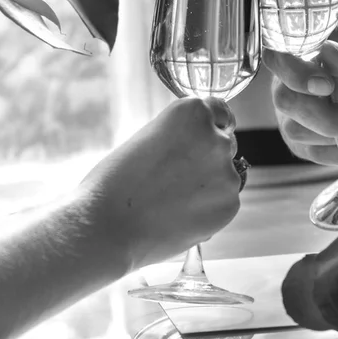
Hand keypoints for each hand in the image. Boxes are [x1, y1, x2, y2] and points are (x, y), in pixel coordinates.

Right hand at [78, 97, 240, 269]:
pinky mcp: (230, 204)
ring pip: (226, 175)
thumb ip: (181, 135)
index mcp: (194, 112)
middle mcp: (217, 137)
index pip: (220, 112)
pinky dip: (208, 208)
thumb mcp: (149, 137)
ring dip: (209, 184)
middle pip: (225, 144)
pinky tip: (179, 215)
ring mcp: (227, 172)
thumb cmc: (117, 181)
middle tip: (177, 177)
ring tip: (171, 200)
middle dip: (208, 157)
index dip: (210, 127)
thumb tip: (202, 145)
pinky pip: (224, 202)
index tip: (201, 140)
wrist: (108, 226)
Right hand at [264, 24, 337, 166]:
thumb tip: (327, 50)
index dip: (294, 73)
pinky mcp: (307, 139)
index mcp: (311, 48)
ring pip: (295, 130)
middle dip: (323, 115)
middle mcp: (295, 79)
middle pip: (285, 98)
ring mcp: (298, 111)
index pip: (279, 55)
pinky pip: (311, 153)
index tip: (326, 85)